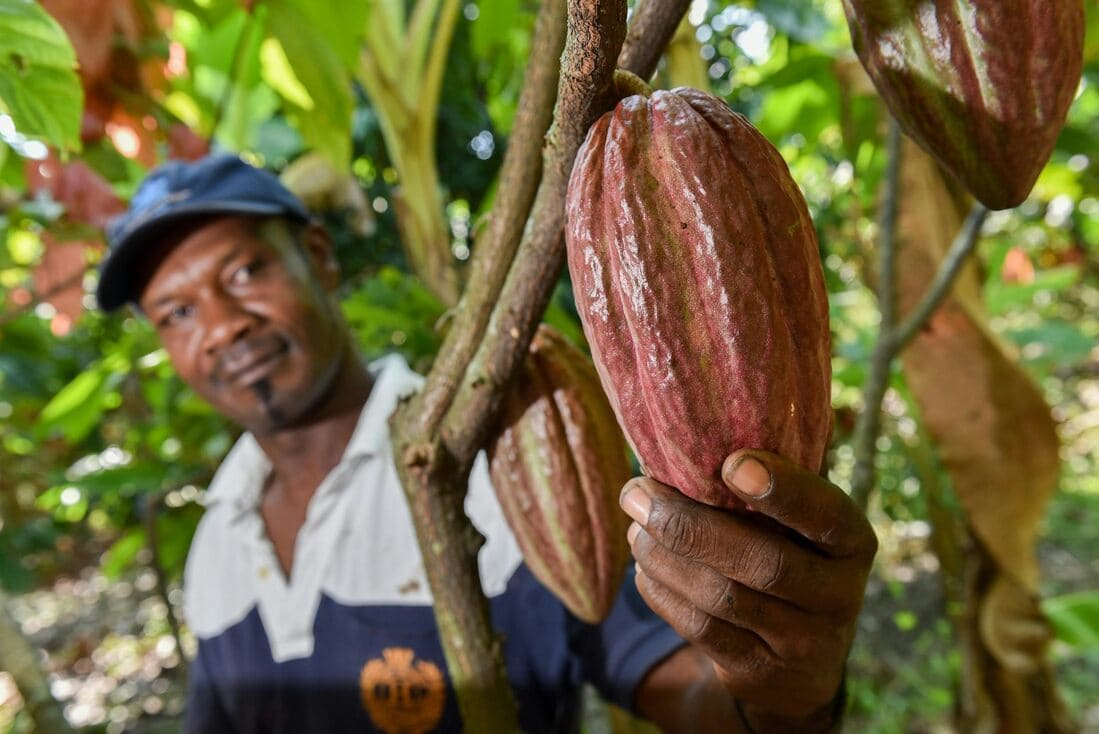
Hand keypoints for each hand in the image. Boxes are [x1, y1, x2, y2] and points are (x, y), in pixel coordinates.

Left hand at [620, 449, 876, 726]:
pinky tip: (643, 565)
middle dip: (689, 524)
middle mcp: (838, 594)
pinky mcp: (761, 673)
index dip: (782, 489)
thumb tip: (682, 429)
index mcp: (852, 541)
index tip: (730, 462)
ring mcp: (802, 641)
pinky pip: (702, 630)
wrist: (802, 663)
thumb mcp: (800, 525)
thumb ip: (766, 486)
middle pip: (762, 561)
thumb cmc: (790, 557)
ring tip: (635, 525)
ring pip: (723, 598)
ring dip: (664, 557)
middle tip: (636, 492)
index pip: (825, 514)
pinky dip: (662, 593)